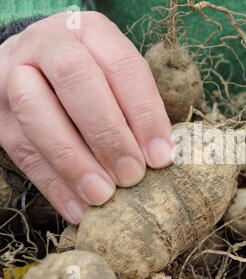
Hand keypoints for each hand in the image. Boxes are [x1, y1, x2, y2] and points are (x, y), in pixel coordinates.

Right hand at [0, 12, 172, 223]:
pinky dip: (54, 185)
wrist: (38, 63)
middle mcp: (48, 44)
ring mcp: (14, 76)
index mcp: (90, 31)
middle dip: (108, 134)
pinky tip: (79, 209)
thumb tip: (161, 156)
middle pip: (75, 79)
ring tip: (104, 197)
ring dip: (75, 162)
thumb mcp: (118, 75)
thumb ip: (138, 106)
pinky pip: (21, 151)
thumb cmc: (95, 75)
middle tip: (132, 176)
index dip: (144, 114)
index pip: (122, 66)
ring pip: (39, 114)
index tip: (161, 156)